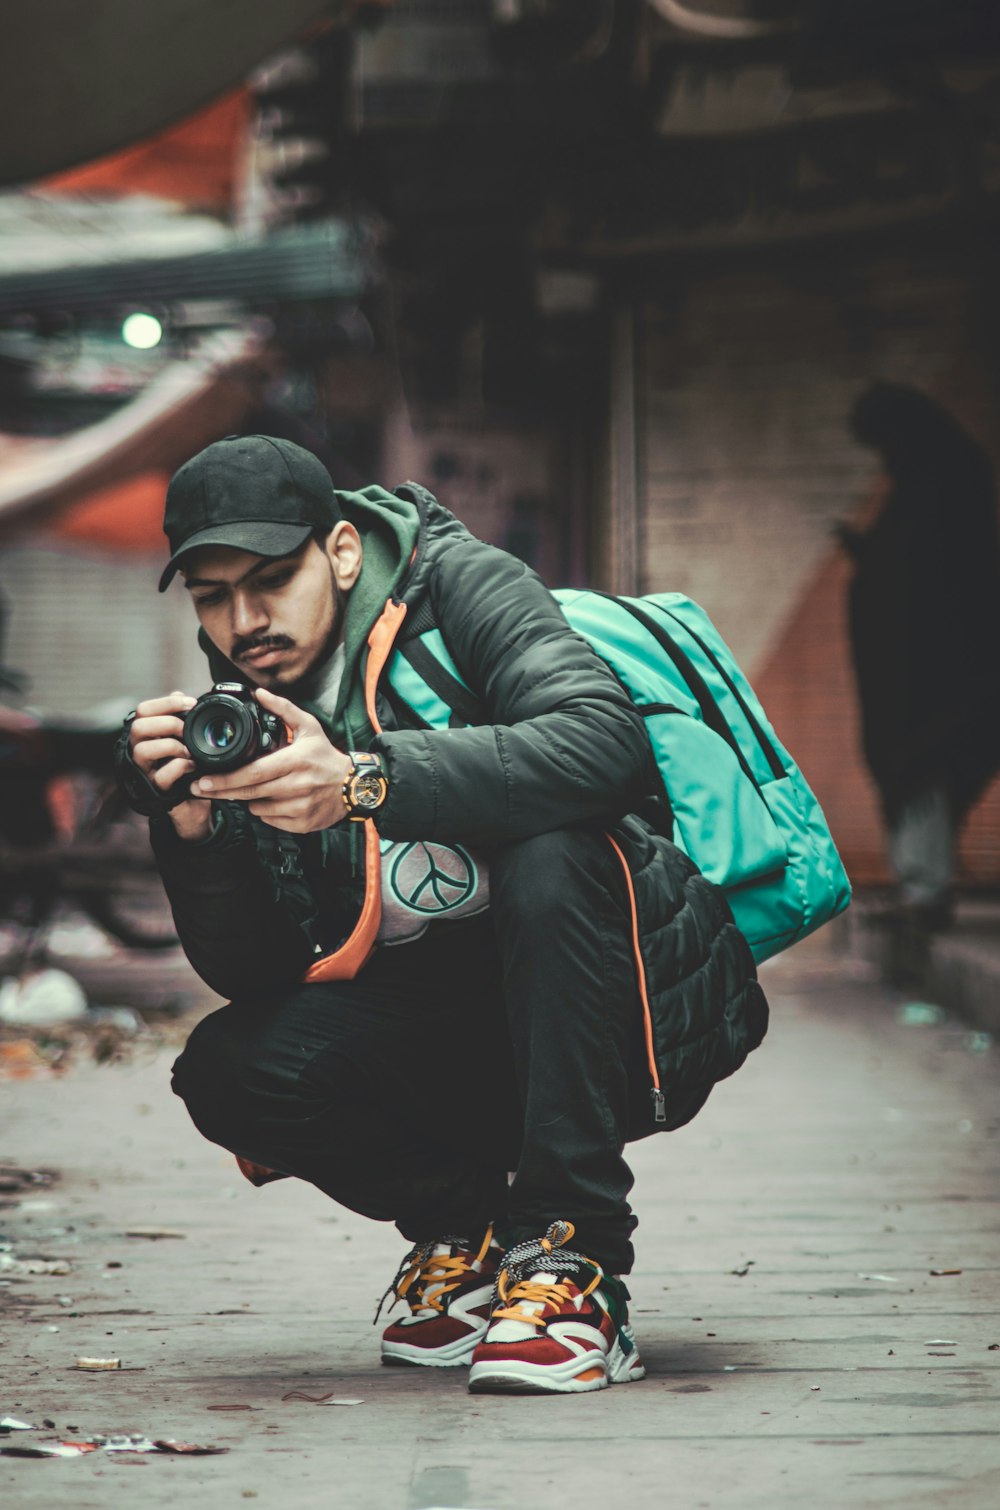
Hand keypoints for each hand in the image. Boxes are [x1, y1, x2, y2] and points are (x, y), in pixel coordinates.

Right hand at [129, 691, 211, 840]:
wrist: (193, 801)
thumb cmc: (186, 765)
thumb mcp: (184, 738)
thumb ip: (179, 717)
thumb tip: (180, 694)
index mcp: (146, 735)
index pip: (143, 710)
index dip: (166, 702)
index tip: (191, 703)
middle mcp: (138, 750)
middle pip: (138, 727)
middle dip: (168, 723)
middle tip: (187, 730)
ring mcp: (144, 771)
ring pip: (143, 750)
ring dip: (171, 745)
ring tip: (189, 750)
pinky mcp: (155, 790)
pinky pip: (162, 775)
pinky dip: (180, 767)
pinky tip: (192, 765)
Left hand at [189, 687, 353, 833]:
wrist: (355, 786)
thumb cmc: (327, 756)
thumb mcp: (308, 727)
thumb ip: (282, 709)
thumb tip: (259, 693)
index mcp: (295, 761)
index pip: (253, 773)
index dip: (226, 778)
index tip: (204, 779)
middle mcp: (297, 786)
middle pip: (250, 792)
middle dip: (221, 791)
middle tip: (200, 788)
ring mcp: (299, 807)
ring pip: (258, 807)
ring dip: (248, 798)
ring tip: (254, 787)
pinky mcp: (301, 824)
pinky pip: (270, 819)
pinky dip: (265, 810)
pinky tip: (273, 799)